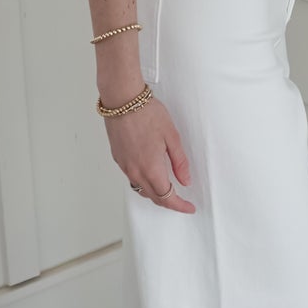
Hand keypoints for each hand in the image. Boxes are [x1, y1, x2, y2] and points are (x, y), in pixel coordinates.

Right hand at [107, 92, 194, 212]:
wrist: (122, 100)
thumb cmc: (146, 113)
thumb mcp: (172, 136)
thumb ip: (179, 162)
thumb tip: (185, 180)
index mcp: (151, 168)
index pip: (167, 197)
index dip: (179, 206)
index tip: (188, 207)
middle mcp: (135, 171)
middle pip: (154, 197)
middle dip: (169, 202)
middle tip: (182, 201)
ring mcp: (125, 166)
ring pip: (141, 190)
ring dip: (155, 194)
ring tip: (168, 190)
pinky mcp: (118, 159)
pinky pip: (132, 179)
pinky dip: (144, 183)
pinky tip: (151, 175)